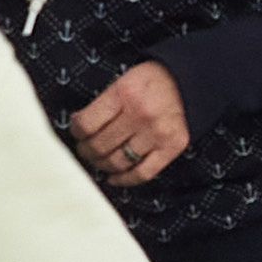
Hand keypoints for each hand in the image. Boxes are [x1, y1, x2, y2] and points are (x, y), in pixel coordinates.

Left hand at [68, 61, 190, 185]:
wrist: (186, 81)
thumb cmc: (150, 82)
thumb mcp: (122, 81)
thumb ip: (102, 104)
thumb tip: (78, 127)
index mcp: (124, 93)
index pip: (86, 124)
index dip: (76, 132)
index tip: (77, 133)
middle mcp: (141, 114)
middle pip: (100, 146)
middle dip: (87, 151)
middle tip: (85, 149)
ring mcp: (157, 133)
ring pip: (117, 162)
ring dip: (102, 165)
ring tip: (99, 160)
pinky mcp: (172, 147)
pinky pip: (142, 173)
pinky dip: (124, 180)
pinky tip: (114, 177)